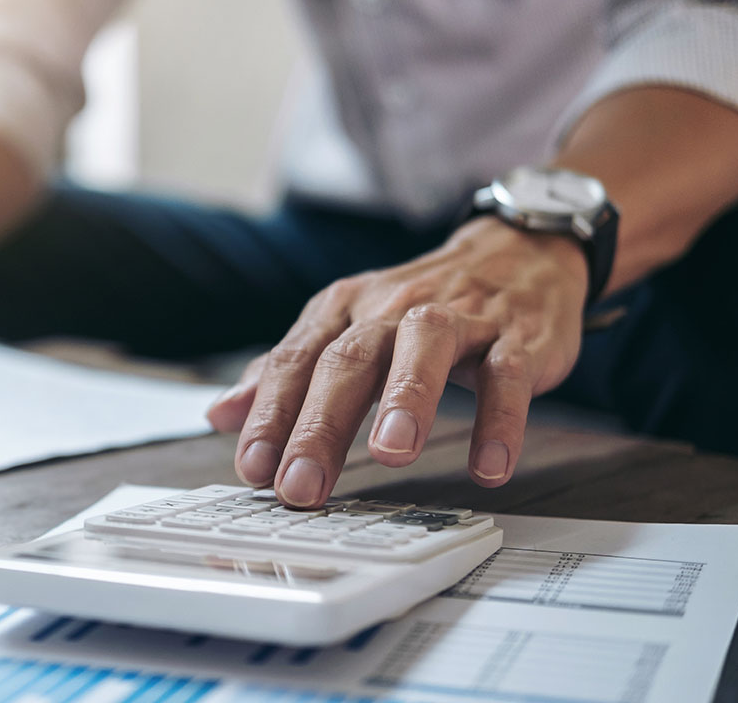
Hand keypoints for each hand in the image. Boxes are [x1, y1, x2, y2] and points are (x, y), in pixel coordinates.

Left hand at [206, 217, 587, 505]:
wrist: (516, 254)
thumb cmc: (419, 304)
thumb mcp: (345, 327)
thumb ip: (286, 371)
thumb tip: (222, 414)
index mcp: (343, 310)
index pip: (295, 360)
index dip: (269, 414)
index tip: (253, 468)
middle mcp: (392, 309)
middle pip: (348, 360)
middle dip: (320, 425)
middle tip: (301, 483)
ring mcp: (458, 319)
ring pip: (424, 348)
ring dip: (406, 399)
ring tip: (390, 455)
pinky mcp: (515, 337)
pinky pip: (507, 375)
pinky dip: (500, 420)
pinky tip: (487, 466)